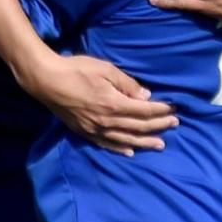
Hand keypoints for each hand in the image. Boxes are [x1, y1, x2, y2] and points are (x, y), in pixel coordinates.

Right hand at [21, 53, 176, 153]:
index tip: (174, 109)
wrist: (46, 80)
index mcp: (114, 104)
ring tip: (160, 144)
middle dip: (159, 126)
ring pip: (126, 140)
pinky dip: (120, 149)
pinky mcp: (85, 132)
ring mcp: (95, 129)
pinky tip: (130, 152)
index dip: (161, 111)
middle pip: (139, 127)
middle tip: (174, 124)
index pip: (144, 111)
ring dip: (145, 142)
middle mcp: (107, 121)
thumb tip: (146, 96)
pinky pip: (106, 144)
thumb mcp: (105, 69)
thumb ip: (127, 84)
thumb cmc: (76, 69)